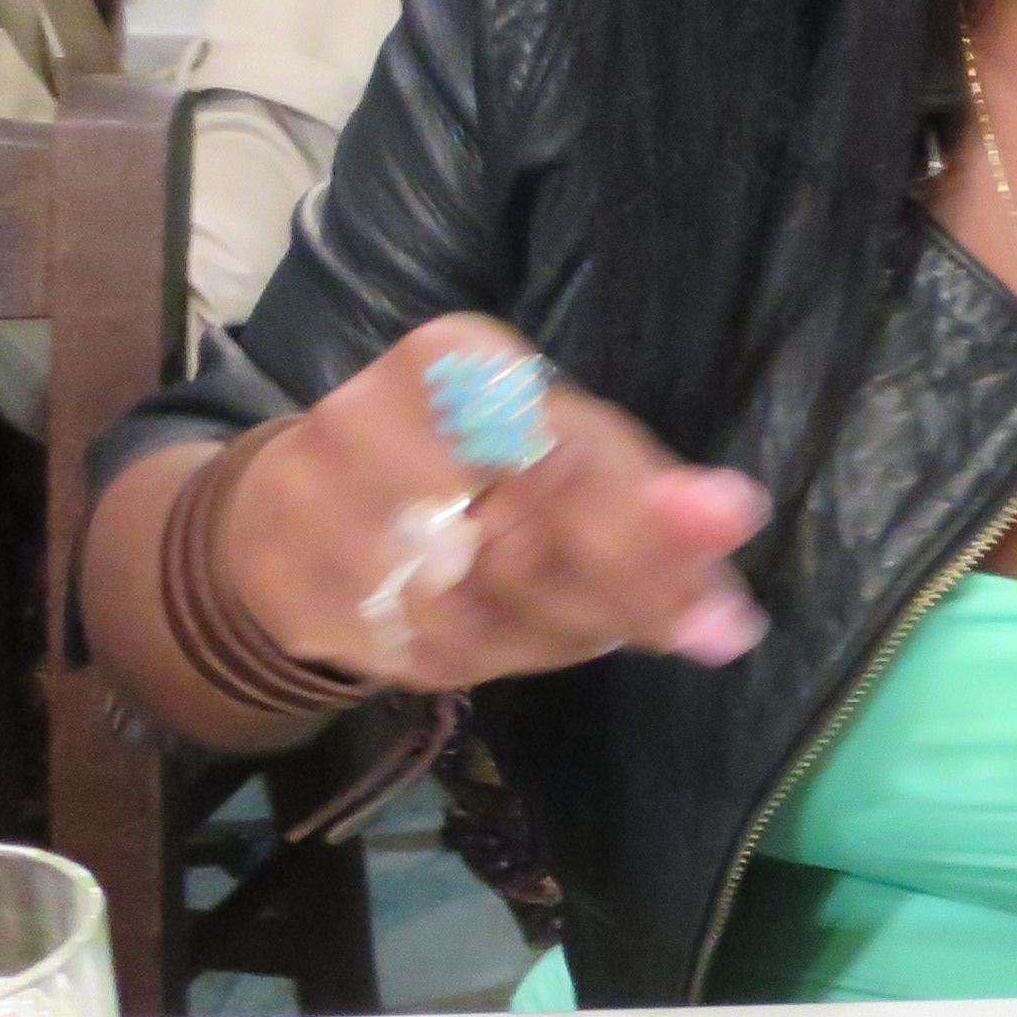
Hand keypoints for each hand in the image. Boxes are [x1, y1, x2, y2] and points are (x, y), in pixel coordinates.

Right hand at [223, 317, 767, 687]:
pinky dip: (504, 655)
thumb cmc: (457, 468)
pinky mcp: (310, 603)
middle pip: (532, 528)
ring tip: (612, 624)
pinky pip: (439, 653)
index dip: (652, 505)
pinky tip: (523, 637)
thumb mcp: (555, 446)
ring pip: (491, 608)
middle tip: (713, 624)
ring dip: (575, 628)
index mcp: (450, 361)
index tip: (732, 528)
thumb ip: (642, 486)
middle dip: (634, 584)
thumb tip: (736, 514)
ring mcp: (326, 520)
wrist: (280, 518)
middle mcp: (372, 423)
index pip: (566, 440)